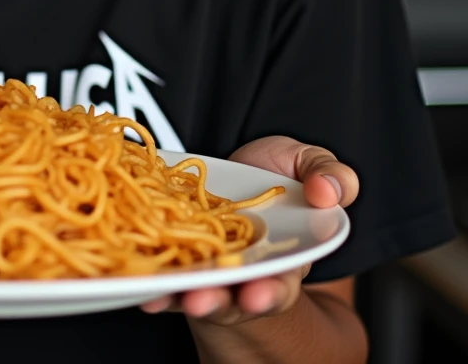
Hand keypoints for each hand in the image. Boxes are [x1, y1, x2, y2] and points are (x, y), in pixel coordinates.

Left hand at [140, 136, 357, 323]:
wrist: (242, 170)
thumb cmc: (281, 175)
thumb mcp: (311, 167)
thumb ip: (330, 176)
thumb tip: (328, 193)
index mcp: (281, 261)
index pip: (278, 286)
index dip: (268, 293)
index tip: (256, 296)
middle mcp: (240, 271)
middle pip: (229, 296)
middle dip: (215, 300)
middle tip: (201, 301)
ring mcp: (204, 263)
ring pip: (190, 286)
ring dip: (174, 291)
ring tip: (160, 292)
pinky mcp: (172, 250)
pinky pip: (158, 267)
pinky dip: (148, 275)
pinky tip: (137, 279)